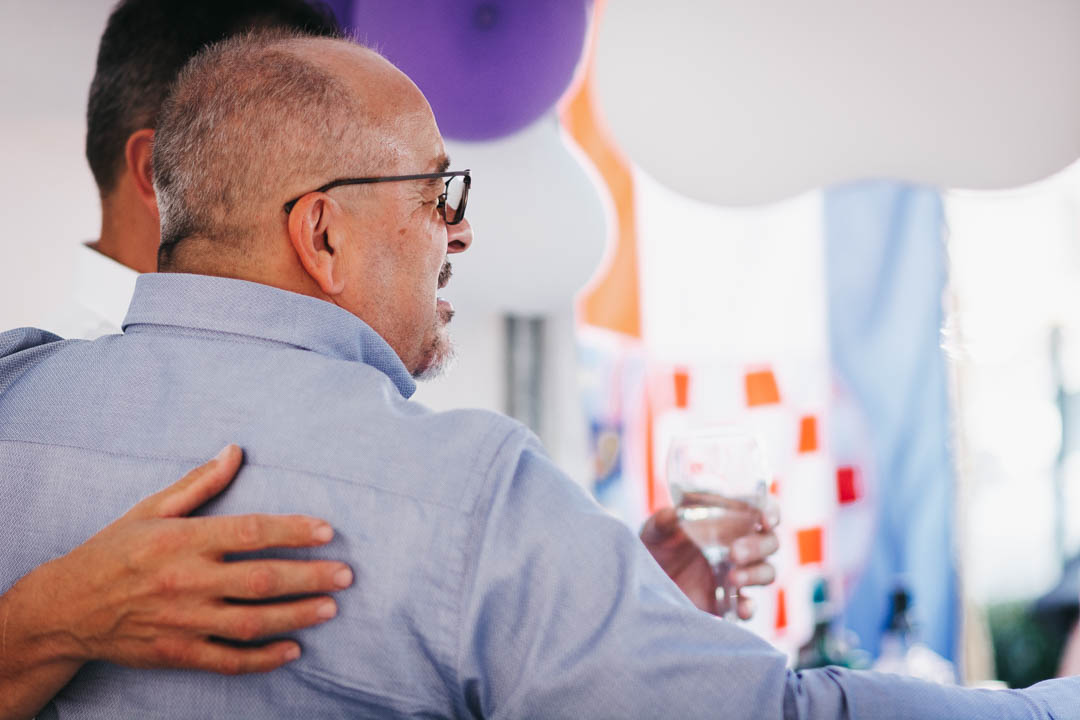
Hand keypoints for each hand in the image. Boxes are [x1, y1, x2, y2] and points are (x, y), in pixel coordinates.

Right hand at [1, 445, 354, 719]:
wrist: (65, 608)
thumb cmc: (114, 551)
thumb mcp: (151, 509)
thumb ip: (199, 484)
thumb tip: (236, 450)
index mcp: (182, 540)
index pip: (250, 532)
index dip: (292, 531)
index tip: (327, 531)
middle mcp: (186, 581)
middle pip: (261, 579)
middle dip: (310, 577)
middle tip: (346, 575)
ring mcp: (183, 621)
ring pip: (252, 621)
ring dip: (297, 616)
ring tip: (330, 608)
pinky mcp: (177, 653)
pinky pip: (227, 660)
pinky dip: (262, 658)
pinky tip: (292, 650)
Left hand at [640, 501, 779, 618]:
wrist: (643, 584)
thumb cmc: (655, 547)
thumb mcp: (655, 531)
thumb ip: (664, 521)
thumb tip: (674, 514)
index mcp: (728, 521)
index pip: (760, 510)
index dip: (770, 512)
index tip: (764, 519)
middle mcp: (739, 546)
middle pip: (769, 542)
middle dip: (758, 546)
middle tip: (734, 553)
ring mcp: (737, 574)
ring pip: (766, 572)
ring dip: (755, 573)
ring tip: (732, 577)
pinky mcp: (728, 601)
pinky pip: (749, 606)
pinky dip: (749, 607)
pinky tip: (740, 607)